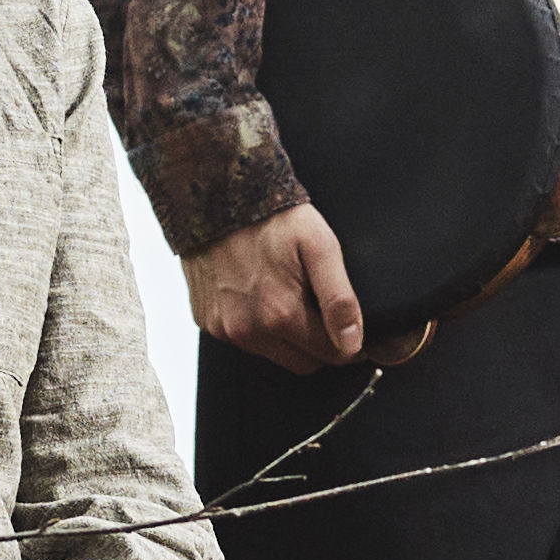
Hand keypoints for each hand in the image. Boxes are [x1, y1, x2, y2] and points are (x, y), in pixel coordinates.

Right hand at [186, 197, 373, 372]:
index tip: (351, 328)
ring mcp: (224, 329)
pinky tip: (260, 293)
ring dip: (287, 337)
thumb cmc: (271, 217)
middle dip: (318, 344)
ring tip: (287, 294)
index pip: (331, 356)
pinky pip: (244, 340)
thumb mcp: (319, 246)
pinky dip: (257, 327)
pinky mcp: (206, 321)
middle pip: (302, 363)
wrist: (214, 196)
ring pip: (273, 354)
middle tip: (319, 307)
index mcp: (280, 315)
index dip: (348, 344)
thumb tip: (353, 344)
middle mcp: (248, 330)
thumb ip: (339, 298)